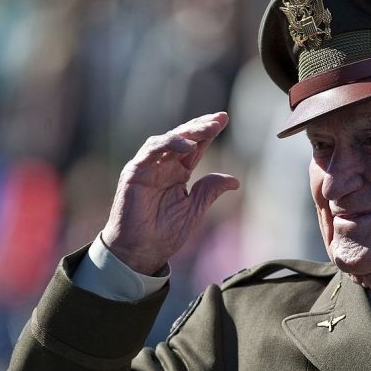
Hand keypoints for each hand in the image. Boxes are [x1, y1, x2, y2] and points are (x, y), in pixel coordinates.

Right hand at [101, 112, 239, 274]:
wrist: (140, 251)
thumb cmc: (163, 233)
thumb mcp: (194, 209)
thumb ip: (210, 191)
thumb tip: (235, 181)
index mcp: (178, 173)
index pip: (195, 147)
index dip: (208, 132)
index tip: (224, 119)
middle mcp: (163, 166)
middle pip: (184, 138)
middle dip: (201, 126)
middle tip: (219, 120)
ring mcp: (148, 167)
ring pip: (168, 139)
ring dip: (188, 132)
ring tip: (208, 129)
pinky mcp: (135, 171)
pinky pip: (151, 150)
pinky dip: (169, 144)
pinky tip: (188, 145)